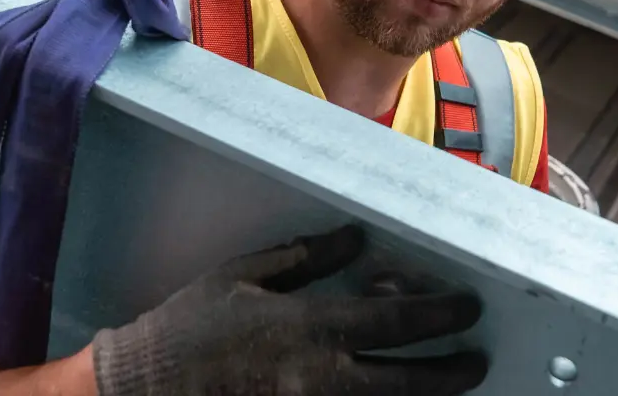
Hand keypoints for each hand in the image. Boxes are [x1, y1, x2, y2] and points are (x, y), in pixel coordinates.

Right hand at [92, 225, 487, 395]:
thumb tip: (355, 237)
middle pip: (410, 382)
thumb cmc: (187, 327)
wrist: (142, 390)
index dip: (440, 315)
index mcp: (308, 327)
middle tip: (475, 361)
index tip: (467, 308)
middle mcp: (320, 378)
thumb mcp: (242, 275)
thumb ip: (306, 258)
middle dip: (452, 372)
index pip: (396, 321)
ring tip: (452, 389)